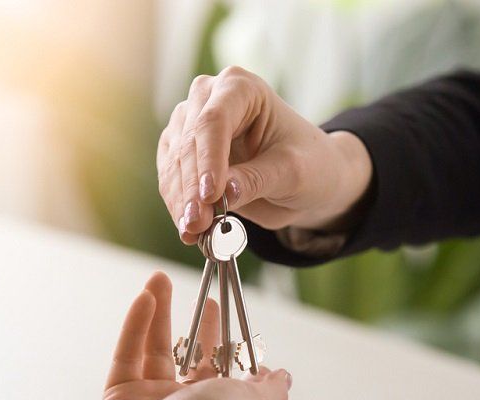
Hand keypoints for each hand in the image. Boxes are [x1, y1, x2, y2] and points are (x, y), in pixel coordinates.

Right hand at [89, 271, 290, 399]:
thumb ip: (272, 391)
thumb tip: (283, 377)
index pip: (226, 374)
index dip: (230, 346)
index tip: (232, 320)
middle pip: (191, 358)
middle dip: (199, 326)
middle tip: (205, 299)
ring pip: (154, 349)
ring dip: (158, 312)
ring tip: (160, 278)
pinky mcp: (119, 394)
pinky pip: (127, 352)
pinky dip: (135, 324)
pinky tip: (146, 297)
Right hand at [157, 66, 372, 243]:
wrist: (304, 178)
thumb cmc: (308, 164)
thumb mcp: (293, 172)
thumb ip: (258, 179)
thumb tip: (224, 192)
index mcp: (242, 88)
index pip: (215, 120)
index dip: (209, 158)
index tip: (210, 195)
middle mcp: (209, 98)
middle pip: (189, 141)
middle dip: (192, 188)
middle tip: (197, 223)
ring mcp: (190, 123)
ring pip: (174, 162)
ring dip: (180, 200)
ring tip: (192, 231)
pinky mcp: (181, 151)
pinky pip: (171, 178)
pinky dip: (177, 205)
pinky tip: (188, 228)